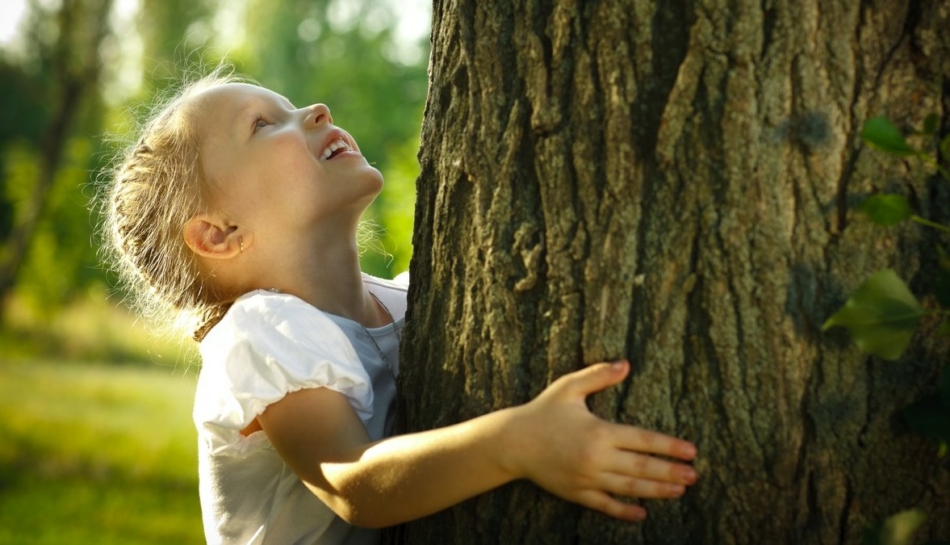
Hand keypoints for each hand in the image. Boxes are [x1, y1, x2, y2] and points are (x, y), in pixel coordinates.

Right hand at [504, 360, 697, 520]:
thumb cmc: (542, 411)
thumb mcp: (569, 387)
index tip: (691, 451)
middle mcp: (596, 458)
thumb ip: (598, 375)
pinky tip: (642, 514)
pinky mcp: (576, 493)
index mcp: (599, 431)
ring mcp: (587, 479)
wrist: (512, 442)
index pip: (643, 440)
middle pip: (642, 467)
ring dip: (657, 490)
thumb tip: (626, 363)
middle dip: (671, 472)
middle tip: (694, 476)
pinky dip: (625, 511)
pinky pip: (605, 506)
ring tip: (679, 491)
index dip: (669, 446)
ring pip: (629, 488)